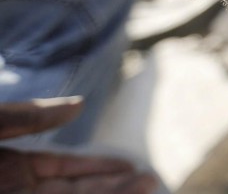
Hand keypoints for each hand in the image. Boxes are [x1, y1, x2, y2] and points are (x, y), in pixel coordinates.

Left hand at [0, 97, 156, 193]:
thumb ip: (27, 116)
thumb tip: (80, 105)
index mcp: (5, 166)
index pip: (59, 168)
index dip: (95, 167)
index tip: (129, 166)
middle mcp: (14, 189)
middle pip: (71, 190)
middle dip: (111, 186)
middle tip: (150, 180)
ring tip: (148, 184)